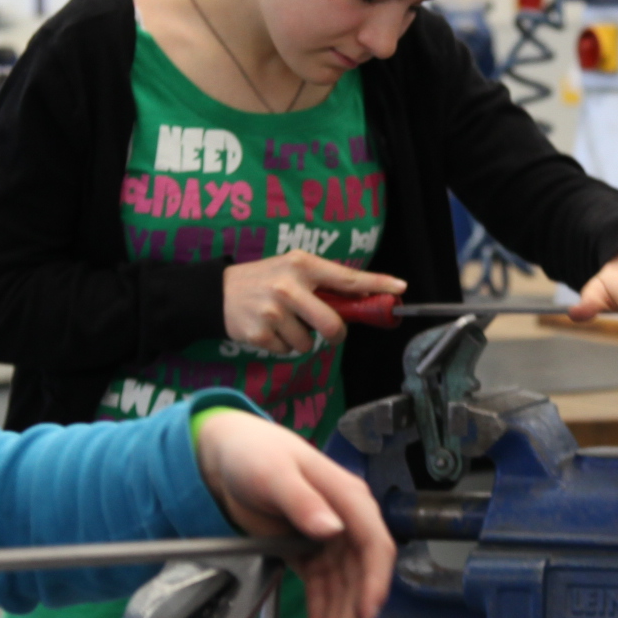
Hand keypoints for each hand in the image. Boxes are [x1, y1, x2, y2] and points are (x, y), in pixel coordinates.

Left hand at [192, 410, 396, 617]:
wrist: (225, 454)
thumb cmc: (253, 452)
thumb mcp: (275, 473)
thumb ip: (302, 501)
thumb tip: (331, 528)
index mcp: (346, 497)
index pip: (373, 544)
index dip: (374, 582)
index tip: (366, 613)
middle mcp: (344, 519)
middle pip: (359, 575)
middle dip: (352, 616)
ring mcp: (329, 538)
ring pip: (342, 589)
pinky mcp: (310, 552)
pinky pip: (323, 589)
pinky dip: (323, 615)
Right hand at [222, 251, 403, 355]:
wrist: (218, 293)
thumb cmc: (266, 280)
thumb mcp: (293, 269)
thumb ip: (324, 284)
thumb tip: (363, 303)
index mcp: (302, 265)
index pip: (348, 278)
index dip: (376, 284)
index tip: (400, 288)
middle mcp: (288, 286)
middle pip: (332, 325)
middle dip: (333, 334)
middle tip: (325, 330)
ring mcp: (273, 311)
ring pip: (309, 344)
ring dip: (301, 339)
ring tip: (283, 322)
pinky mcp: (259, 334)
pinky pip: (287, 352)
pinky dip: (282, 346)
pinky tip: (268, 330)